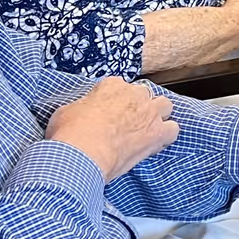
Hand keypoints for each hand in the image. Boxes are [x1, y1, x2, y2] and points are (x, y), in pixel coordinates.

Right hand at [45, 77, 179, 180]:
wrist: (82, 153)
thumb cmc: (70, 133)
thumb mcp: (65, 112)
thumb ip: (80, 108)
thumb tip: (79, 115)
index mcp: (111, 85)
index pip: (119, 87)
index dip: (115, 101)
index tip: (108, 113)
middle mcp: (134, 94)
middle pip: (144, 94)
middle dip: (138, 106)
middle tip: (127, 123)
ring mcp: (149, 112)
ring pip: (164, 106)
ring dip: (157, 116)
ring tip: (145, 130)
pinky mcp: (157, 132)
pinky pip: (173, 130)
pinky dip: (166, 136)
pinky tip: (156, 144)